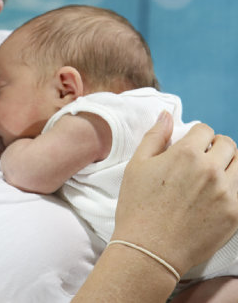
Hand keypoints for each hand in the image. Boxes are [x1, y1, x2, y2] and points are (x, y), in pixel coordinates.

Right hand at [112, 111, 237, 276]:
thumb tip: (167, 115)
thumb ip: (155, 136)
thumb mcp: (137, 164)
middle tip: (204, 157)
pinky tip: (217, 194)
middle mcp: (210, 169)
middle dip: (216, 146)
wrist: (149, 249)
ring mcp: (226, 193)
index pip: (204, 129)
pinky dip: (233, 186)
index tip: (190, 145)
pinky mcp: (235, 214)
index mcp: (186, 153)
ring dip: (228, 164)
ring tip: (213, 174)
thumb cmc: (138, 205)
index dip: (196, 135)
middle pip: (228, 144)